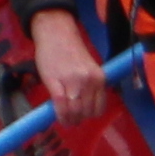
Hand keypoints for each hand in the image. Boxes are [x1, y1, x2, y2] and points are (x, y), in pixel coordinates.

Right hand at [28, 7, 111, 123]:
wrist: (57, 35)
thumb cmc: (72, 51)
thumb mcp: (89, 69)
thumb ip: (91, 86)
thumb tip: (87, 107)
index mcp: (99, 78)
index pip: (99, 107)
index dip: (91, 115)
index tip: (84, 117)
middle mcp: (89, 81)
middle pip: (86, 111)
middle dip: (79, 119)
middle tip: (73, 121)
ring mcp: (73, 82)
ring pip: (74, 111)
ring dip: (70, 120)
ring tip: (66, 120)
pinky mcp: (55, 82)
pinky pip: (60, 106)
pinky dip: (61, 115)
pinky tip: (59, 118)